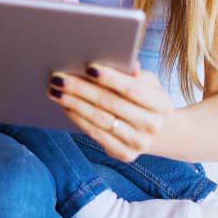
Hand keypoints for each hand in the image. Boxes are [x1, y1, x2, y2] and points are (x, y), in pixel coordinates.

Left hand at [47, 62, 173, 161]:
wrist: (160, 132)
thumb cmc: (146, 98)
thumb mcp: (149, 83)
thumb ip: (136, 73)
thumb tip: (129, 62)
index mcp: (161, 105)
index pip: (132, 88)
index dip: (110, 78)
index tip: (88, 66)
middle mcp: (153, 126)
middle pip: (110, 103)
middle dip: (81, 89)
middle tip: (58, 77)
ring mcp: (139, 143)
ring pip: (100, 120)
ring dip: (74, 104)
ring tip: (56, 90)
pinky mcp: (125, 154)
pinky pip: (96, 134)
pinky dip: (78, 119)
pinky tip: (66, 106)